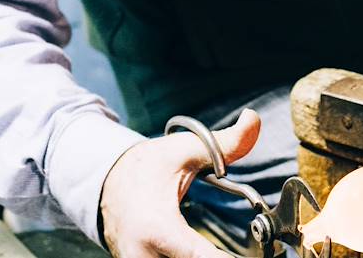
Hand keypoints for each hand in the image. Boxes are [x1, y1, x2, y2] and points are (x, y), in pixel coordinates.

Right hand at [100, 108, 260, 257]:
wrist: (107, 182)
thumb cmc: (147, 166)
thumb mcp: (185, 150)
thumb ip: (227, 141)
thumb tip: (253, 119)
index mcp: (158, 229)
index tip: (255, 252)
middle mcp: (144, 256)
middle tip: (245, 250)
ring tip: (225, 251)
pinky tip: (202, 253)